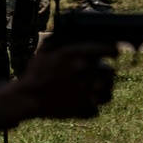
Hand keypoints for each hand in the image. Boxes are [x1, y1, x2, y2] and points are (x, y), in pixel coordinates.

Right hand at [0, 41, 117, 125]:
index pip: (111, 49)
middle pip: (111, 72)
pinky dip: (92, 107)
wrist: (28, 97)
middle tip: (98, 72)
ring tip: (95, 88)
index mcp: (80, 54)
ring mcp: (88, 92)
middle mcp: (88, 72)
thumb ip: (60, 40)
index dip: (113, 50)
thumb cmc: (35, 72)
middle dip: (106, 72)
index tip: (114, 52)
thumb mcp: (46, 49)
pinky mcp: (84, 109)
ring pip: (108, 92)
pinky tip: (85, 102)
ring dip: (103, 90)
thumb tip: (67, 33)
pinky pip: (97, 109)